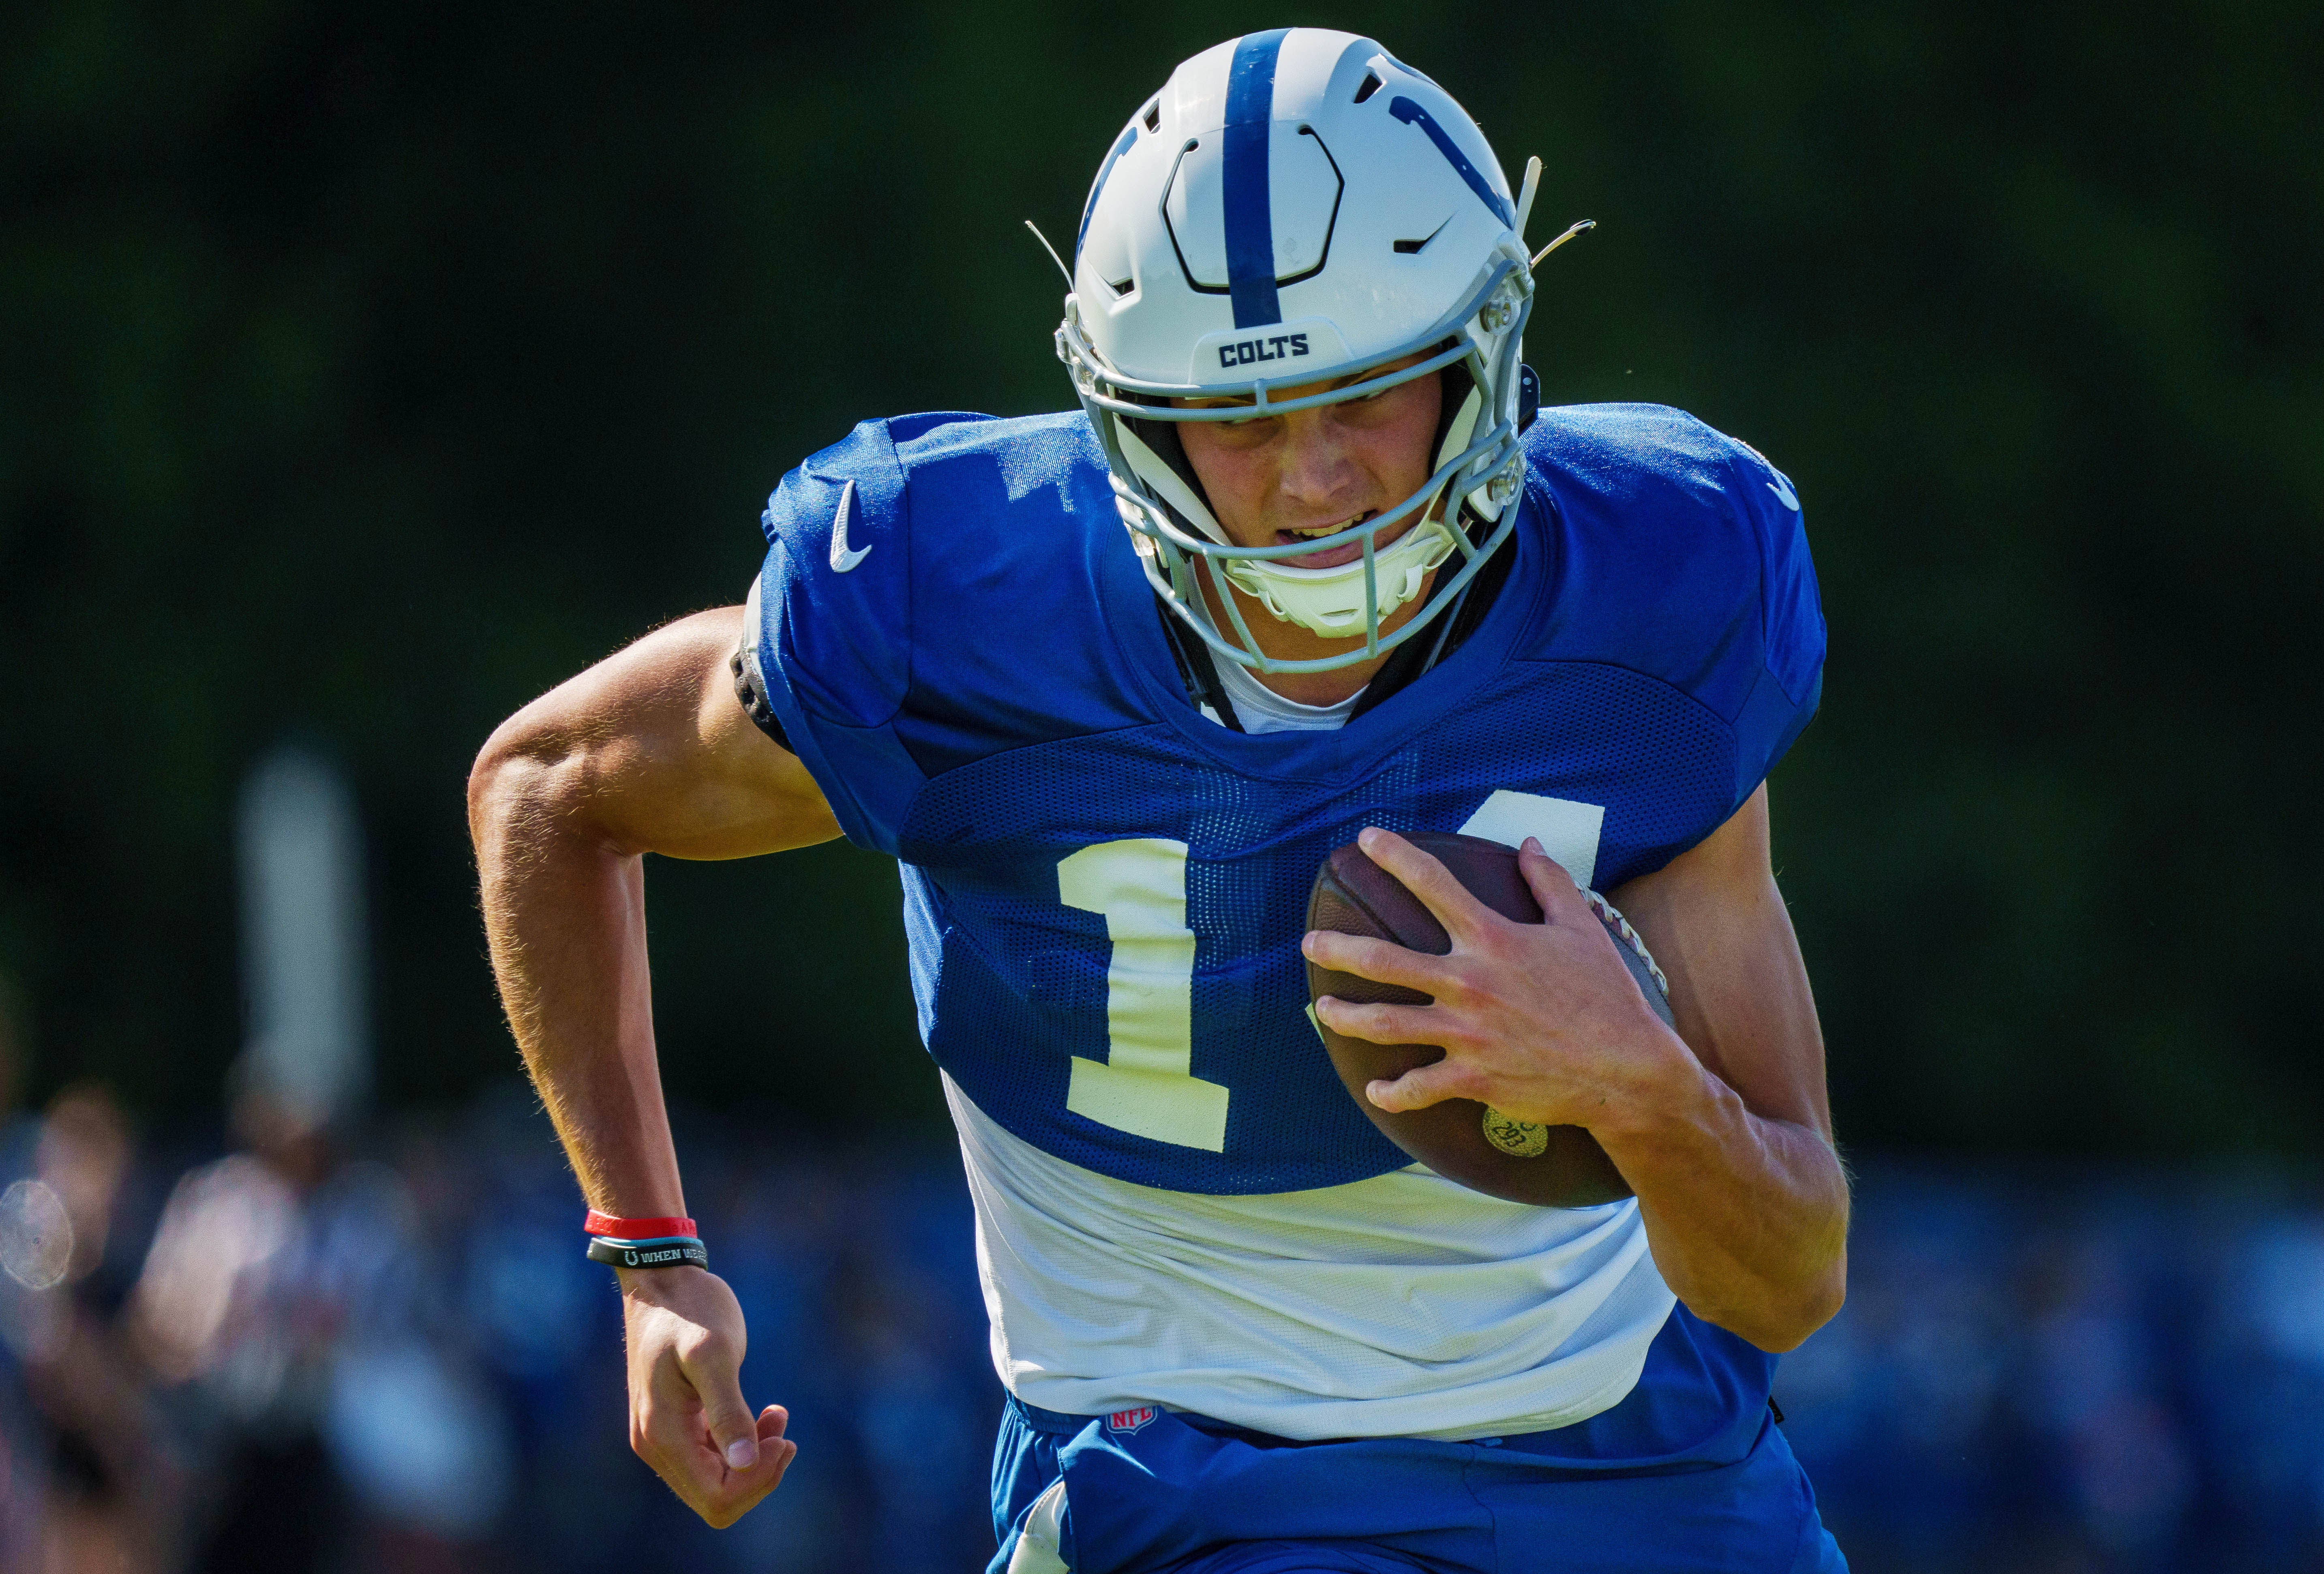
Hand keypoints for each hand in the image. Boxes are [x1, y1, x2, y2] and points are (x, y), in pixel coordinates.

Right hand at [618, 1265, 796, 1526]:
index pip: (716, 1497)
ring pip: (717, 1481)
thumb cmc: (690, 1309)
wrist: (662, 1280)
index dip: (757, 1481)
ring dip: (755, 1459)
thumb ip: (728, 1409)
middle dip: (758, 1474)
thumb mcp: (714, 1354)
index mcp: (663, 1435)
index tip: (783, 1439)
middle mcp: (656, 1445)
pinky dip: (743, 1444)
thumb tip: (744, 1462)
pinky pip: (713, 1457)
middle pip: (716, 1499)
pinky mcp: (677, 1423)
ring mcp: (663, 1436)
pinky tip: (768, 1414)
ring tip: (779, 1418)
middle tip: (785, 1433)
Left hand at [1303, 828, 1685, 1127]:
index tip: (1365, 840)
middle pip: (1384, 960)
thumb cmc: (1608, 996)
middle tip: (1310, 942)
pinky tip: (1375, 1089)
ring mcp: (1467, 1033)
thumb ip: (1550, 882)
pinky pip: (1418, 1086)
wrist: (1627, 1070)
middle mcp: (1470, 982)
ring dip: (1346, 1017)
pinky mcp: (1473, 1077)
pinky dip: (1392, 1090)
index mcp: (1494, 939)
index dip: (1396, 856)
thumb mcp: (1582, 929)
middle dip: (1338, 949)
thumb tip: (1530, 843)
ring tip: (1322, 1010)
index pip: (1433, 883)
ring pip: (1385, 1023)